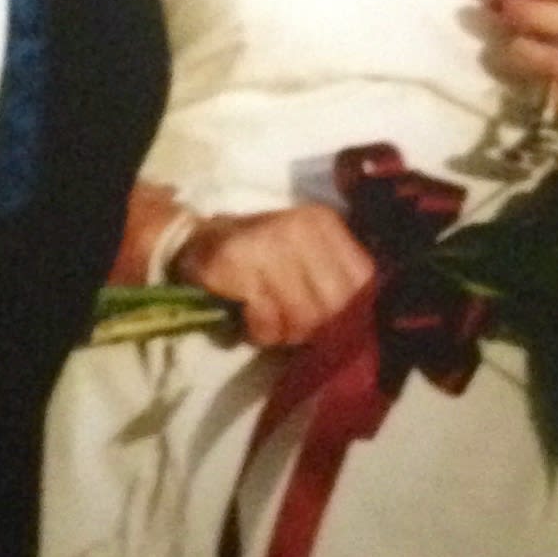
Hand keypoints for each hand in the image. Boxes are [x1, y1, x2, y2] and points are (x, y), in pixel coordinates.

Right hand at [176, 205, 374, 349]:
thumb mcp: (305, 255)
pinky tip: (250, 319)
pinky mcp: (236, 264)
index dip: (352, 314)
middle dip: (315, 329)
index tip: (332, 326)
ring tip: (269, 322)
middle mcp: (299, 228)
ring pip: (302, 317)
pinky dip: (260, 331)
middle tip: (293, 329)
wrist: (196, 243)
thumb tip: (361, 325)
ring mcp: (267, 244)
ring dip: (284, 333)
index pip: (361, 281)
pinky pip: (266, 320)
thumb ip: (336, 279)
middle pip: (334, 305)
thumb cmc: (258, 257)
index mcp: (323, 223)